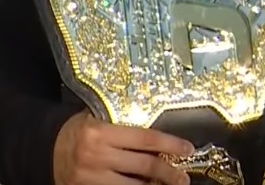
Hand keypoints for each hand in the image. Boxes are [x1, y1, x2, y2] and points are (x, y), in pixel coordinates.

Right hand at [53, 112, 192, 184]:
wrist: (43, 149)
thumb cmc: (76, 131)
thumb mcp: (98, 120)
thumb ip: (124, 126)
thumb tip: (161, 138)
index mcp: (101, 132)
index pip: (146, 139)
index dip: (171, 145)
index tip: (188, 149)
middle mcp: (96, 155)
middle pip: (145, 165)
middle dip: (169, 172)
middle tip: (183, 177)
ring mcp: (90, 177)